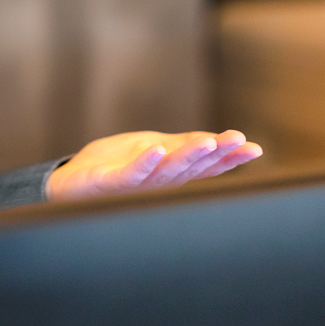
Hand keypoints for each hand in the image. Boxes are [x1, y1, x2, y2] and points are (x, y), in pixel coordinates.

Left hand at [45, 130, 261, 201]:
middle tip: (238, 141)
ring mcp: (136, 185)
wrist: (71, 184)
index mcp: (171, 173)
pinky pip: (130, 174)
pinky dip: (144, 162)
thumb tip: (219, 140)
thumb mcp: (154, 148)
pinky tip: (156, 149)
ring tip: (208, 141)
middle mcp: (159, 183)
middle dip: (216, 154)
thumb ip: (181, 147)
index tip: (253, 148)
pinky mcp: (110, 183)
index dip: (229, 158)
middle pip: (192, 167)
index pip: (205, 166)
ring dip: (187, 156)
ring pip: (167, 170)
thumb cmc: (114, 166)